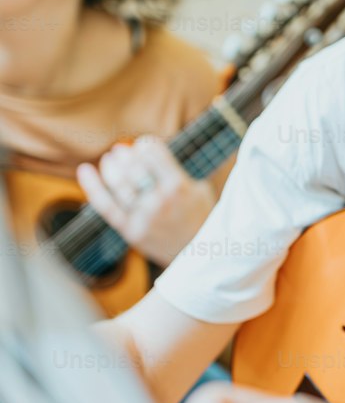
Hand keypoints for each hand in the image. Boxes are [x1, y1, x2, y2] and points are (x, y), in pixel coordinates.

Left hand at [77, 136, 215, 266]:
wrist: (202, 257)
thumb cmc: (200, 216)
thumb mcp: (199, 188)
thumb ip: (175, 170)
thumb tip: (146, 150)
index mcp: (179, 186)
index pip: (153, 154)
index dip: (145, 145)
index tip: (143, 145)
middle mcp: (160, 201)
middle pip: (133, 168)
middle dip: (125, 154)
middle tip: (121, 150)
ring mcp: (144, 218)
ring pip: (118, 185)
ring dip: (111, 166)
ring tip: (110, 159)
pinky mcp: (131, 232)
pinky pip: (106, 207)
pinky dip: (93, 187)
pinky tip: (84, 170)